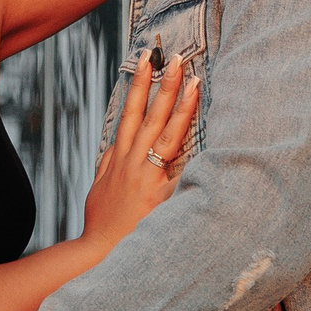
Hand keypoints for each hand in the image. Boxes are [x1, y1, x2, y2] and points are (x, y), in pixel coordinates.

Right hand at [84, 46, 199, 243]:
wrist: (99, 252)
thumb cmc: (102, 223)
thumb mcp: (100, 188)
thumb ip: (108, 165)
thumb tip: (114, 146)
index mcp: (118, 157)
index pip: (130, 112)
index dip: (138, 84)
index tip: (147, 60)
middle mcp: (132, 161)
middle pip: (150, 114)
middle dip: (163, 83)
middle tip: (176, 58)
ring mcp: (146, 177)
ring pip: (165, 133)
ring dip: (179, 105)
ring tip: (193, 79)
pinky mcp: (159, 196)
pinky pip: (181, 170)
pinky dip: (193, 152)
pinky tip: (211, 134)